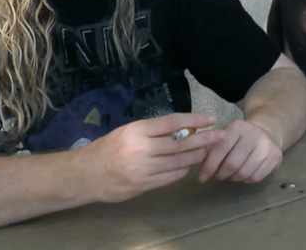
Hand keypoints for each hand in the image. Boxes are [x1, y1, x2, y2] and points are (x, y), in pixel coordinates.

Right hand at [81, 113, 220, 202]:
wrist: (85, 174)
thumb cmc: (108, 148)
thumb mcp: (128, 131)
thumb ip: (152, 131)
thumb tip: (183, 128)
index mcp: (137, 130)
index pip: (173, 123)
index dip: (194, 120)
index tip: (210, 119)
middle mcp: (142, 148)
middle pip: (181, 143)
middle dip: (204, 139)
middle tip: (220, 136)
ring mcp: (144, 169)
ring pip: (179, 161)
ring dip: (196, 156)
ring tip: (207, 151)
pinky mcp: (144, 185)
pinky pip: (171, 177)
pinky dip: (182, 170)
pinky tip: (188, 165)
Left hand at [197, 119, 283, 183]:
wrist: (267, 132)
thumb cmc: (239, 137)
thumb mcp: (225, 135)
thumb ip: (211, 147)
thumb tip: (198, 165)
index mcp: (238, 127)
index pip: (220, 150)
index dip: (209, 166)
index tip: (202, 177)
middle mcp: (254, 134)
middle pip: (232, 164)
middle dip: (221, 175)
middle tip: (217, 177)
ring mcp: (267, 146)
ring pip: (244, 173)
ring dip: (233, 178)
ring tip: (229, 176)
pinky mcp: (275, 157)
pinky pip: (256, 177)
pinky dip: (246, 180)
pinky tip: (242, 174)